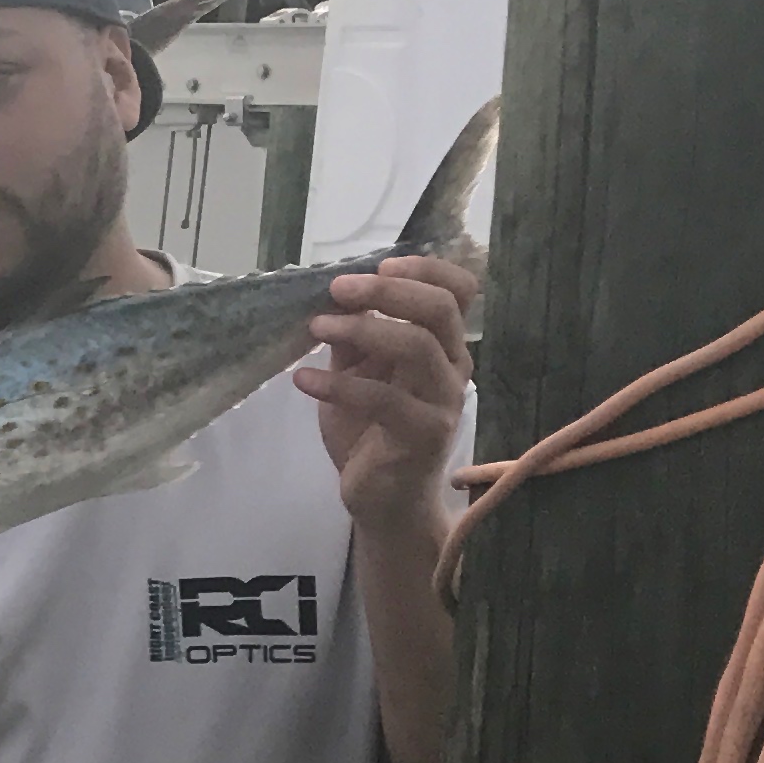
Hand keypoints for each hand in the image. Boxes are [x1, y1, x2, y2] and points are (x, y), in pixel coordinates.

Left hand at [297, 252, 473, 542]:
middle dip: (387, 290)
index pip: (459, 291)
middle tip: (337, 289)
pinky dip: (338, 384)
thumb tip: (338, 293)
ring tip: (316, 328)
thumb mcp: (358, 373)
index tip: (378, 263)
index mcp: (445, 347)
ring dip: (362, 329)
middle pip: (440, 310)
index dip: (425, 269)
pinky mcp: (423, 436)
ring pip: (417, 347)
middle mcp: (454, 369)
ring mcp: (443, 403)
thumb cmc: (371, 431)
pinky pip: (384, 399)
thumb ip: (355, 337)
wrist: (382, 499)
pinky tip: (303, 380)